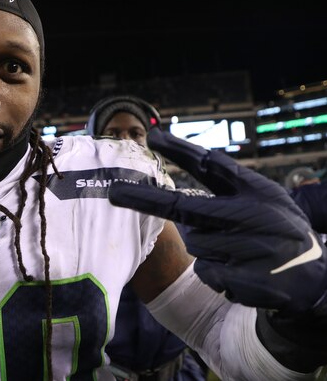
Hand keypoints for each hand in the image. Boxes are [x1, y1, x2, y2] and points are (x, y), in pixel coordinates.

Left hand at [108, 127, 326, 314]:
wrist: (316, 278)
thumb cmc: (280, 229)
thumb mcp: (265, 196)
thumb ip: (230, 178)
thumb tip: (202, 155)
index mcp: (255, 191)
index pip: (211, 166)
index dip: (180, 151)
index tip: (153, 137)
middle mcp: (250, 216)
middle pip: (183, 207)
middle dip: (143, 199)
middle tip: (112, 193)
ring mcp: (247, 250)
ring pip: (195, 243)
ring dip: (208, 247)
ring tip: (242, 251)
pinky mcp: (243, 280)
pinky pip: (206, 271)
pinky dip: (217, 271)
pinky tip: (244, 272)